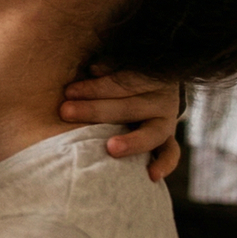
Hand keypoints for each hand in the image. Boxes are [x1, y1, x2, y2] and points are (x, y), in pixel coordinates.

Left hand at [61, 69, 181, 181]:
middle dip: (96, 110)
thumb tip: (94, 68)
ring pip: (152, 132)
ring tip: (111, 148)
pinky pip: (170, 152)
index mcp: (147, 74)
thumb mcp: (108, 63)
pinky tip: (151, 175)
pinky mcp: (167, 139)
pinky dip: (164, 163)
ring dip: (132, 141)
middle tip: (65, 112)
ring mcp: (165, 120)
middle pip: (130, 106)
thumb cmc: (110, 74)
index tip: (69, 91)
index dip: (96, 86)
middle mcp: (160, 97)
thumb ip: (104, 62)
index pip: (124, 80)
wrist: (139, 89)